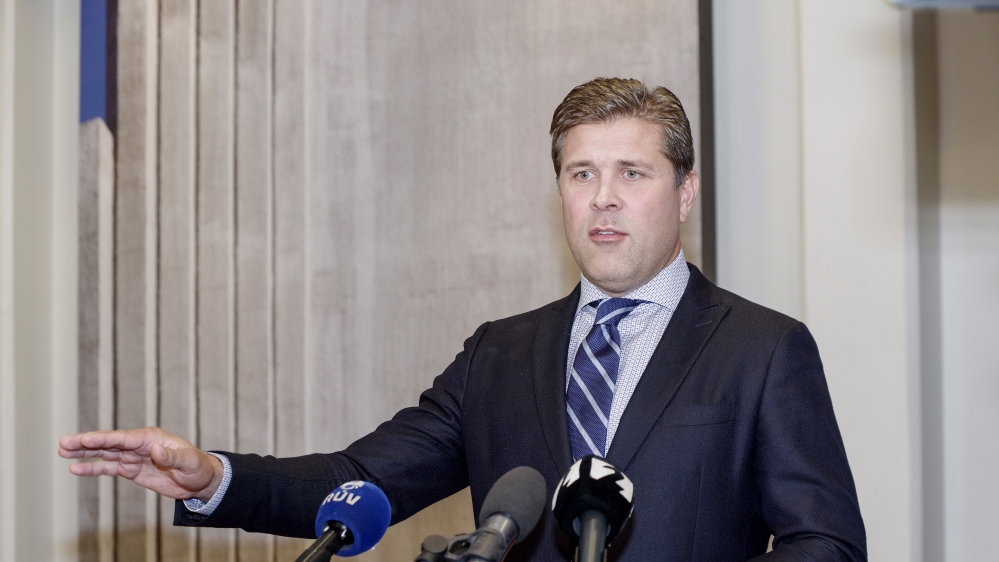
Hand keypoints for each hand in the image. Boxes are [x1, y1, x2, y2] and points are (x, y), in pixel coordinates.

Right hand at [58, 427, 223, 501]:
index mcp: (152, 438)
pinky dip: (93, 468)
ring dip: (84, 453)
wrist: (200, 481)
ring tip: (62, 451)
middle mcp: (139, 444)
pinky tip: (76, 468)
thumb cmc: (197, 467)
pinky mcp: (132, 470)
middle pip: (109, 443)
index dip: (104, 439)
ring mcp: (134, 457)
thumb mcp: (189, 462)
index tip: (86, 440)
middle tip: (64, 443)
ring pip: (105, 453)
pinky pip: (109, 468)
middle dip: (87, 442)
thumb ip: (172, 456)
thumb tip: (154, 449)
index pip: (124, 438)